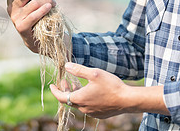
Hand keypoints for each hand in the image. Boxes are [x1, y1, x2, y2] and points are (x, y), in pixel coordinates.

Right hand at [7, 0, 54, 52]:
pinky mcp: (21, 27)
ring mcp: (15, 18)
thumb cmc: (36, 16)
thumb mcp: (36, 0)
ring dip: (47, 1)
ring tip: (53, 3)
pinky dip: (44, 10)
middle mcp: (11, 8)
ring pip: (34, 3)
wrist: (36, 38)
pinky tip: (50, 7)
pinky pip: (34, 15)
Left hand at [51, 63, 168, 117]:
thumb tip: (66, 66)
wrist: (128, 100)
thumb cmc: (111, 85)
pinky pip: (88, 106)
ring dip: (75, 93)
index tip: (52, 86)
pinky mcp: (100, 114)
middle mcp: (84, 108)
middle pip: (70, 100)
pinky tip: (89, 91)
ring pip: (79, 103)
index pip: (61, 97)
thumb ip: (79, 70)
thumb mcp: (94, 73)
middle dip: (65, 90)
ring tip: (76, 83)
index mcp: (80, 98)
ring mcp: (92, 112)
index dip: (55, 91)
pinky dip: (84, 98)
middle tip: (64, 81)